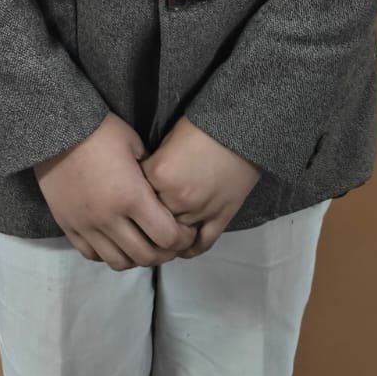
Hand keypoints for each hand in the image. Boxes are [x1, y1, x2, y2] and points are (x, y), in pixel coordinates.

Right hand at [33, 113, 198, 269]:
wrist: (56, 131)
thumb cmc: (102, 131)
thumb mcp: (135, 145)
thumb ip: (151, 173)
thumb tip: (161, 191)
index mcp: (132, 197)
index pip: (166, 236)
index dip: (183, 239)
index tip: (187, 231)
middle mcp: (110, 219)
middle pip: (145, 256)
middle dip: (165, 254)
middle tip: (170, 243)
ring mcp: (87, 226)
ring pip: (118, 262)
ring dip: (137, 258)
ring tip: (144, 244)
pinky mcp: (68, 227)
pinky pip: (92, 255)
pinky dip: (109, 254)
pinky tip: (116, 242)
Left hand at [140, 117, 261, 257]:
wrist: (242, 126)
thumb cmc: (204, 126)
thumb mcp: (169, 139)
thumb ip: (155, 166)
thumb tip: (147, 183)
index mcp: (159, 174)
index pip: (134, 192)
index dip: (134, 192)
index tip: (135, 192)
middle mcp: (176, 196)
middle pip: (152, 217)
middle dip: (150, 215)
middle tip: (149, 212)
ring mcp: (200, 210)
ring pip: (175, 234)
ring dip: (169, 232)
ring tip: (165, 229)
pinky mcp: (221, 216)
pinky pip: (202, 243)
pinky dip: (191, 248)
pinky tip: (184, 247)